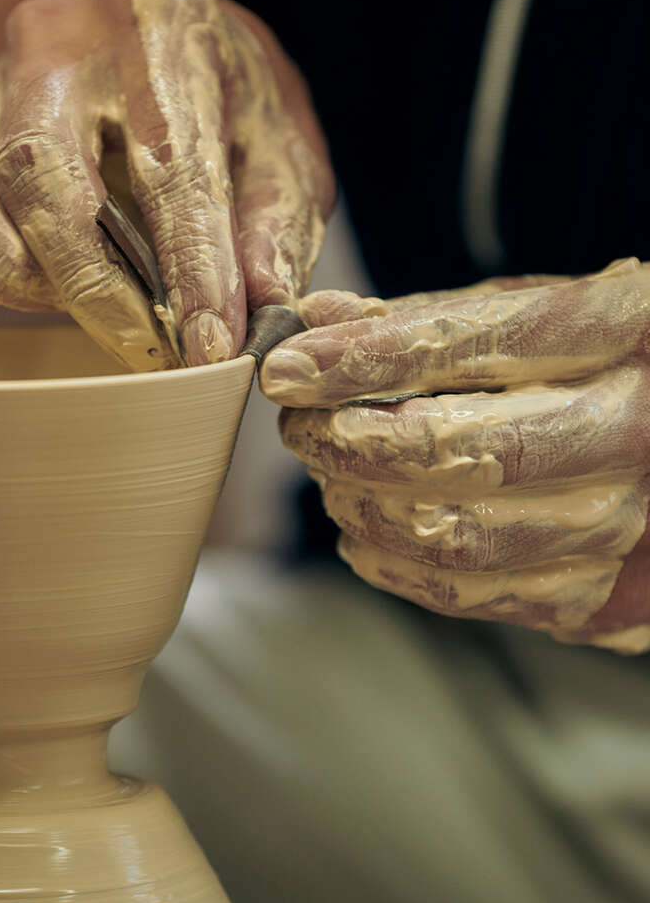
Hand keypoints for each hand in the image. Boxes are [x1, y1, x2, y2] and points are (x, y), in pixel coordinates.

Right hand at [0, 0, 332, 368]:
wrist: (178, 46)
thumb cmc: (235, 102)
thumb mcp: (283, 153)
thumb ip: (274, 226)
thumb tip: (260, 308)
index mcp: (162, 29)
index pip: (170, 164)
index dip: (191, 269)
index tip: (209, 345)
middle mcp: (64, 42)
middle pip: (43, 174)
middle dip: (94, 286)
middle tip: (148, 349)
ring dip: (22, 274)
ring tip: (100, 310)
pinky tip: (30, 286)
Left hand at [260, 259, 649, 652]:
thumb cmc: (593, 361)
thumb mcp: (526, 308)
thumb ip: (423, 317)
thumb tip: (315, 320)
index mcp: (621, 330)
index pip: (472, 344)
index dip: (363, 360)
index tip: (286, 370)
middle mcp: (632, 430)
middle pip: (459, 451)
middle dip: (350, 443)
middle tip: (301, 427)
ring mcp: (620, 521)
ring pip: (458, 535)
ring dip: (363, 505)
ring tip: (328, 476)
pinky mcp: (595, 591)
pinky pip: (471, 594)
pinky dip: (392, 564)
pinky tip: (360, 531)